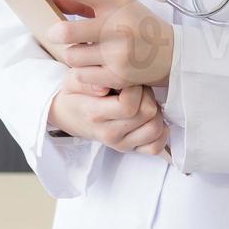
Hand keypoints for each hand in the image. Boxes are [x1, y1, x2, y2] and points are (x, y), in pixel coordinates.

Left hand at [28, 0, 174, 88]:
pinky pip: (82, 75)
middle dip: (56, 34)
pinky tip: (98, 66)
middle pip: (67, 31)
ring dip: (73, 54)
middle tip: (57, 33)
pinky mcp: (118, 76)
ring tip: (89, 51)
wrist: (172, 54)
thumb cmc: (140, 25)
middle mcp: (117, 27)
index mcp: (115, 2)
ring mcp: (118, 53)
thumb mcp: (117, 5)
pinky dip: (84, 71)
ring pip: (71, 56)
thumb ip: (83, 3)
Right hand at [46, 75, 169, 155]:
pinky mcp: (131, 149)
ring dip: (155, 111)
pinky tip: (148, 117)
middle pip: (147, 113)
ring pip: (155, 128)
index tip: (128, 80)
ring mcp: (121, 144)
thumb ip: (85, 81)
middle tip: (136, 88)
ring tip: (142, 101)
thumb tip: (103, 87)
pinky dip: (160, 132)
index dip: (135, 88)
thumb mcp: (72, 80)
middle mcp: (110, 133)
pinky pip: (155, 147)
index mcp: (95, 115)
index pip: (128, 105)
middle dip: (146, 94)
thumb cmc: (75, 95)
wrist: (68, 116)